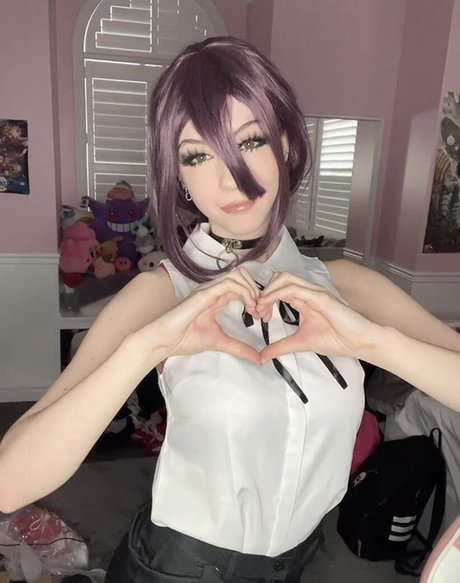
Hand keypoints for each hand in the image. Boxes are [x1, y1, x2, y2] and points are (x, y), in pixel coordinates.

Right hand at [138, 267, 261, 363]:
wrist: (164, 341)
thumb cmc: (185, 339)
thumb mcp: (220, 342)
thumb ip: (239, 348)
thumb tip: (258, 359)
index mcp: (216, 298)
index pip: (241, 286)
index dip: (256, 297)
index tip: (262, 315)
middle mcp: (213, 290)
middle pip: (242, 275)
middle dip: (257, 289)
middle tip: (262, 310)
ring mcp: (208, 290)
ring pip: (237, 275)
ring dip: (252, 289)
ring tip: (256, 308)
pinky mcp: (204, 294)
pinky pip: (229, 284)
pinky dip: (244, 292)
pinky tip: (249, 307)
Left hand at [256, 272, 380, 362]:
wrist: (358, 342)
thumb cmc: (336, 339)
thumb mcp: (300, 343)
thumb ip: (280, 347)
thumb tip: (261, 357)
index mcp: (303, 299)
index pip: (278, 288)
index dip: (264, 298)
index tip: (258, 314)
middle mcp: (308, 291)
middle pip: (278, 278)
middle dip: (264, 292)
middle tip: (257, 311)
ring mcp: (314, 292)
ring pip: (284, 278)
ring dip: (268, 291)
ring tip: (261, 307)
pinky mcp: (320, 296)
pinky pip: (294, 289)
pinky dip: (276, 294)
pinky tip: (268, 305)